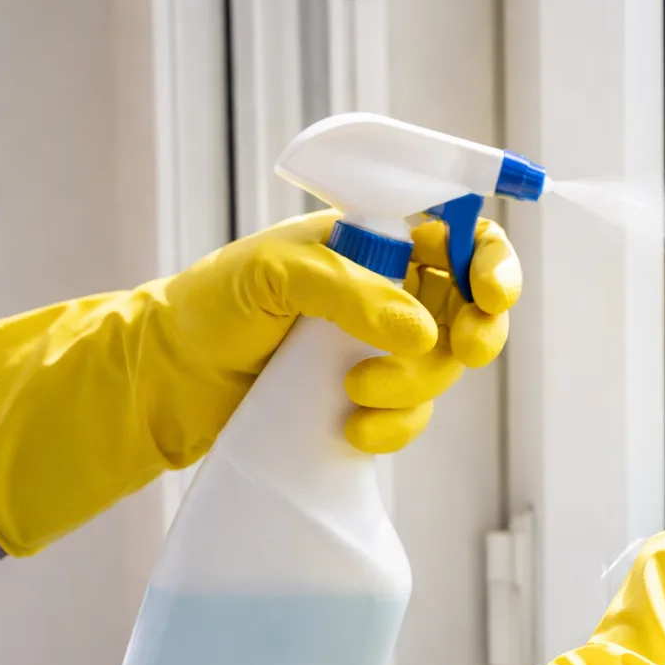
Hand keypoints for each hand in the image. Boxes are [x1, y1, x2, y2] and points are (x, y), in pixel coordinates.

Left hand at [0, 210, 520, 555]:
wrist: (171, 381)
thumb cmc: (212, 306)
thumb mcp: (273, 275)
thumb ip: (350, 291)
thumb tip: (421, 331)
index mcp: (377, 242)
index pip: (461, 236)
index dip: (493, 262)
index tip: (492, 294)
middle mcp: (391, 291)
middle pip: (474, 307)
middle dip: (479, 332)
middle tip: (463, 351)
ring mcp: (385, 348)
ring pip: (444, 368)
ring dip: (414, 385)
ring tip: (355, 389)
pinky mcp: (373, 400)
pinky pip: (414, 416)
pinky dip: (394, 426)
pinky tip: (352, 429)